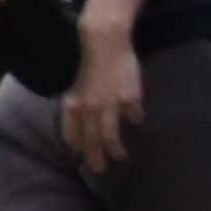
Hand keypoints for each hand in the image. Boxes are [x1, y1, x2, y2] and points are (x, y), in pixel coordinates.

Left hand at [62, 25, 144, 174]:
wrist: (103, 41)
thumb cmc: (87, 57)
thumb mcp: (74, 82)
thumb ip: (77, 99)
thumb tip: (79, 113)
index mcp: (73, 103)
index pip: (72, 134)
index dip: (77, 147)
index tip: (82, 154)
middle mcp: (89, 108)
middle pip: (91, 141)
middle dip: (95, 158)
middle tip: (100, 170)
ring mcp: (109, 104)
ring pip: (111, 136)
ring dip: (116, 150)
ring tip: (121, 157)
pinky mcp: (128, 98)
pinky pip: (134, 115)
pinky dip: (136, 119)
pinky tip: (137, 121)